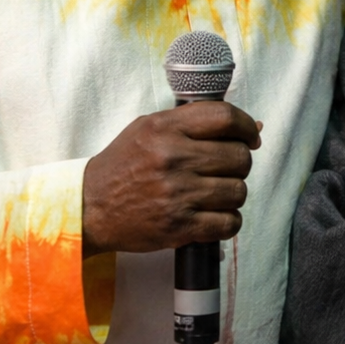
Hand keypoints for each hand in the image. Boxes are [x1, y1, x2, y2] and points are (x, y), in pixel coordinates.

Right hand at [81, 102, 261, 254]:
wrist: (90, 207)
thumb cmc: (123, 164)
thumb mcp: (149, 128)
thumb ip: (196, 121)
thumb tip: (255, 127)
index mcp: (164, 128)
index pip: (225, 117)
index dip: (246, 126)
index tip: (251, 136)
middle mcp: (172, 158)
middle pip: (238, 156)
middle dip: (240, 163)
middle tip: (227, 168)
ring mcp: (177, 194)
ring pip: (238, 191)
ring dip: (233, 193)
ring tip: (216, 193)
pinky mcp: (179, 226)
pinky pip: (229, 223)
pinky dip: (228, 221)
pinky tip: (214, 216)